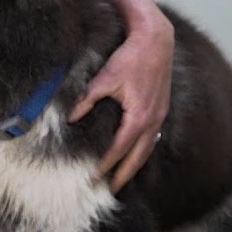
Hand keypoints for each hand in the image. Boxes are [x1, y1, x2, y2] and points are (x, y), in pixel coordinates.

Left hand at [69, 14, 173, 193]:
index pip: (119, 149)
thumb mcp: (105, 77)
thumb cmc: (131, 57)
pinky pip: (152, 137)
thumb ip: (87, 98)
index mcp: (139, 117)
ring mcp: (160, 116)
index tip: (93, 177)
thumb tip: (70, 117)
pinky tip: (135, 153)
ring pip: (148, 149)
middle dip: (123, 175)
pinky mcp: (161, 109)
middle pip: (138, 157)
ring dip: (134, 165)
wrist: (157, 40)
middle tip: (110, 191)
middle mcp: (153, 121)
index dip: (106, 165)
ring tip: (122, 179)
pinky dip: (143, 149)